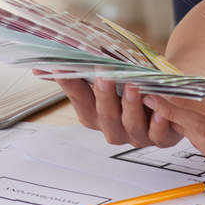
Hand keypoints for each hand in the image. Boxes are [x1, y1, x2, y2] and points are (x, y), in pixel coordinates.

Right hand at [54, 75, 183, 147]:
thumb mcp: (106, 78)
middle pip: (104, 115)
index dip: (69, 82)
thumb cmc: (129, 89)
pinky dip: (159, 124)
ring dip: (130, 106)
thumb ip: (78, 72)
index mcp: (93, 114)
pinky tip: (160, 110)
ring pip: (130, 125)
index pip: (78, 97)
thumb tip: (40, 67)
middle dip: (103, 95)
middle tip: (103, 74)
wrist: (164, 101)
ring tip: (132, 86)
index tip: (60, 66)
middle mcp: (112, 128)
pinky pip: (158, 135)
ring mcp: (136, 135)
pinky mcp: (161, 138)